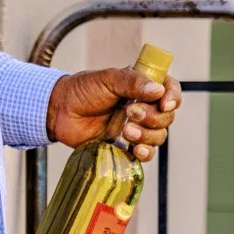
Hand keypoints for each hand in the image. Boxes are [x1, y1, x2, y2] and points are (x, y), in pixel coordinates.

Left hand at [46, 65, 181, 162]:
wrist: (60, 111)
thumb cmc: (82, 90)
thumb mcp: (108, 79)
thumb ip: (133, 82)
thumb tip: (158, 90)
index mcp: (142, 87)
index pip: (170, 90)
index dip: (173, 97)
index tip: (164, 103)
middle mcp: (143, 107)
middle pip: (167, 116)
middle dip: (153, 117)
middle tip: (130, 113)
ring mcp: (136, 128)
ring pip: (159, 136)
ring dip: (147, 135)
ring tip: (126, 131)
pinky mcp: (127, 146)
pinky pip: (146, 154)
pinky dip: (145, 153)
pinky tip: (135, 149)